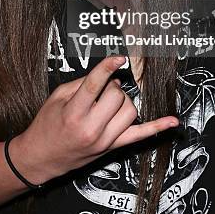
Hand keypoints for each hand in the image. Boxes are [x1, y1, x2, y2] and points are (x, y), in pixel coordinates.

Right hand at [11, 56, 178, 183]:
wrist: (42, 156)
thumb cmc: (47, 125)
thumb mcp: (57, 97)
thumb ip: (80, 83)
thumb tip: (104, 74)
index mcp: (74, 113)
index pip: (95, 85)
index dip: (108, 68)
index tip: (118, 57)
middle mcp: (91, 128)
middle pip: (116, 96)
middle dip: (111, 86)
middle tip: (102, 88)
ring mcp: (104, 140)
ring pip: (130, 110)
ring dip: (123, 100)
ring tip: (109, 100)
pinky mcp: (112, 147)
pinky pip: (140, 136)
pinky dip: (157, 127)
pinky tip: (172, 122)